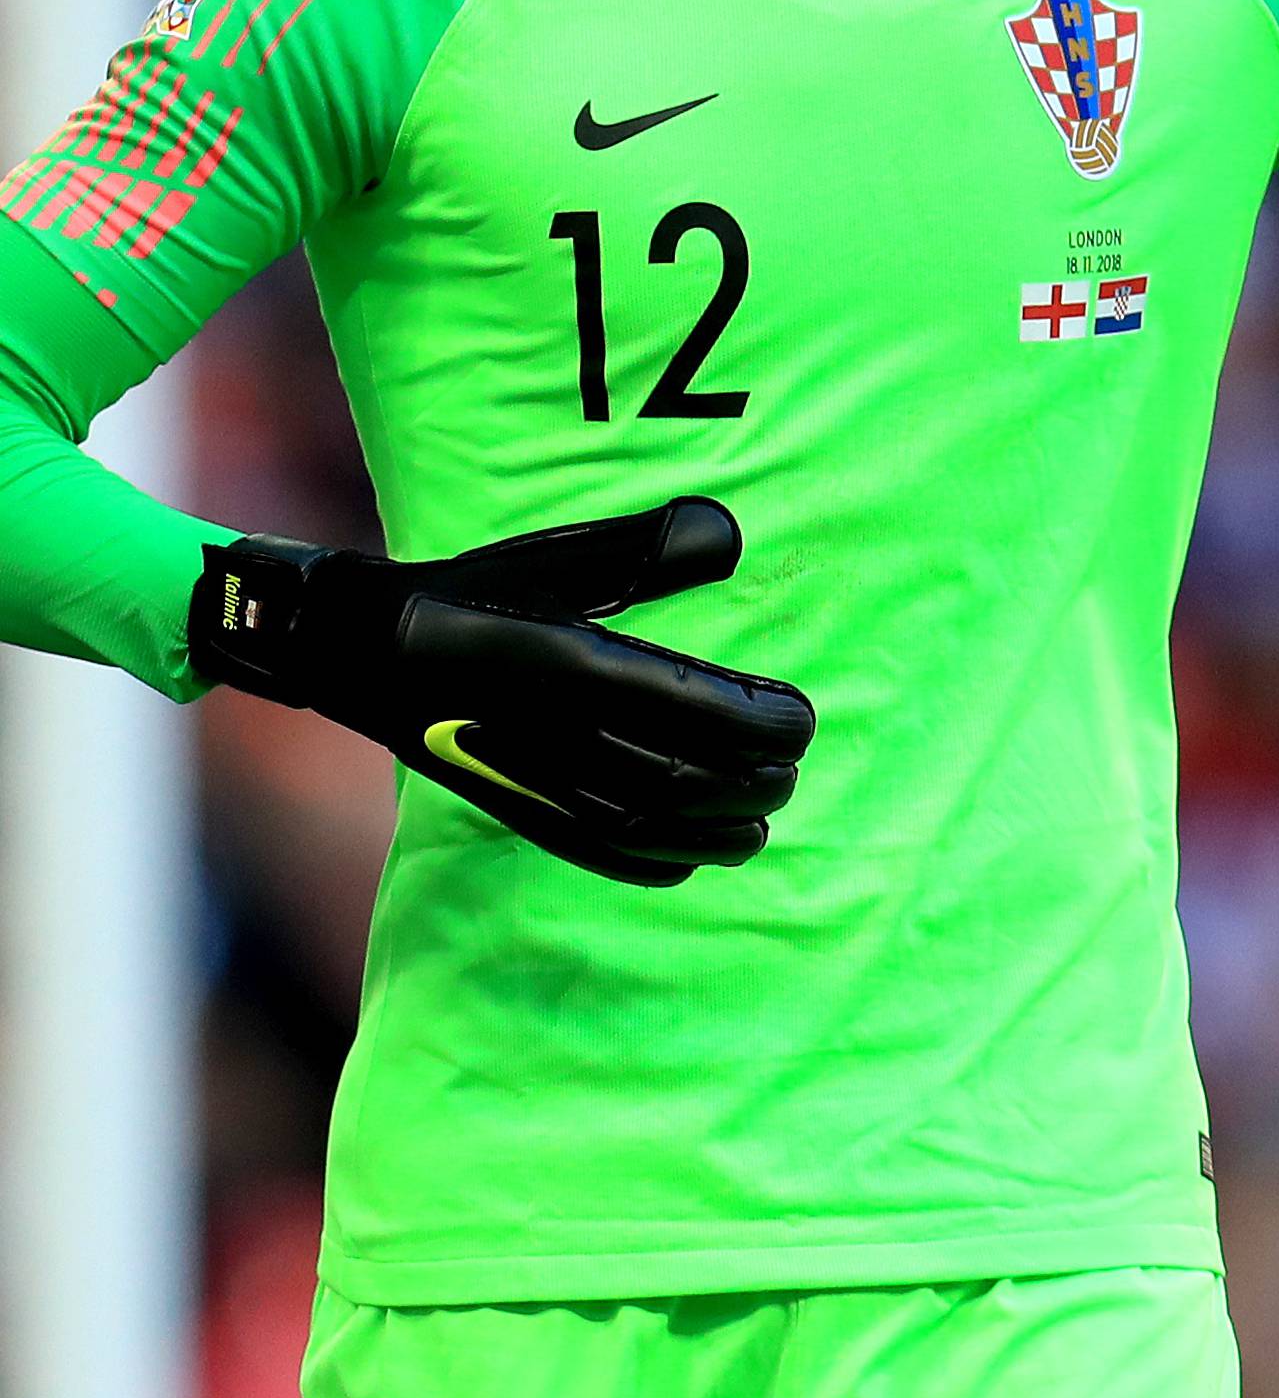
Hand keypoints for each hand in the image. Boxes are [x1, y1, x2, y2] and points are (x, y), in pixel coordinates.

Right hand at [187, 500, 814, 884]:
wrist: (360, 649)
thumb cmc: (466, 590)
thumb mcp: (553, 558)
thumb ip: (643, 551)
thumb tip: (729, 534)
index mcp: (573, 663)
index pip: (696, 711)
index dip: (761, 726)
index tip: (800, 718)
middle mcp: (558, 732)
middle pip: (687, 779)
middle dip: (755, 780)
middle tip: (793, 766)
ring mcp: (535, 781)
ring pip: (651, 827)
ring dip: (721, 830)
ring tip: (764, 817)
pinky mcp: (515, 811)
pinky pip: (599, 854)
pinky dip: (659, 863)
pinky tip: (694, 859)